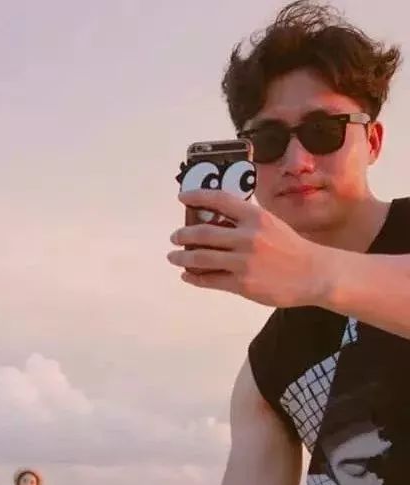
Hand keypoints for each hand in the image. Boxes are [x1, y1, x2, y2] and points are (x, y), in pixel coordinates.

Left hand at [168, 190, 328, 307]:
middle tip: (174, 236)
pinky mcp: (241, 284)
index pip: (220, 200)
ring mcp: (243, 262)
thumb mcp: (272, 225)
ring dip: (182, 257)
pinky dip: (194, 277)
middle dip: (183, 235)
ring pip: (201, 258)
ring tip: (174, 257)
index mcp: (256, 217)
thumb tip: (215, 222)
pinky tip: (187, 275)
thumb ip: (246, 222)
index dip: (198, 197)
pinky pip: (209, 280)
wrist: (316, 274)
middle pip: (203, 233)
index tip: (182, 197)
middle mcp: (248, 237)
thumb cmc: (293, 248)